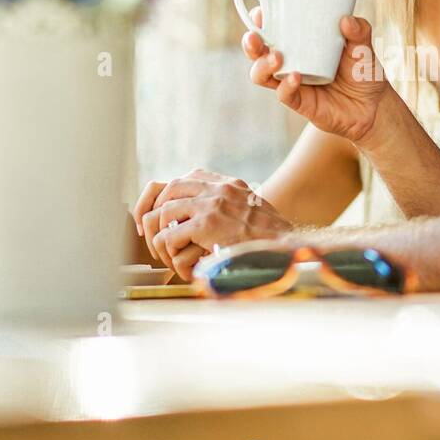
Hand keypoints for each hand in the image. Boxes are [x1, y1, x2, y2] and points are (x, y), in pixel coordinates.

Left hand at [130, 169, 291, 281]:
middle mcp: (218, 188)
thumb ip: (229, 207)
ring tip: (165, 252)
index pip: (185, 179)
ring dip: (160, 235)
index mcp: (227, 183)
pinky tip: (178, 261)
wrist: (287, 246)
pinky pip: (170, 235)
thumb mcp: (250, 211)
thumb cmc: (272, 237)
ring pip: (164, 212)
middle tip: (153, 234)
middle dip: (155, 212)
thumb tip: (205, 218)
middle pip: (169, 189)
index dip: (167, 197)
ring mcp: (211, 204)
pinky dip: (168, 249)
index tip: (161, 214)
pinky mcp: (207, 224)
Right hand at [242, 10, 388, 143]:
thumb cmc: (362, 71)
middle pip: (257, 52)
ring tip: (277, 56)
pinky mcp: (300, 102)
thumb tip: (346, 20)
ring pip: (262, 75)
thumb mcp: (364, 46)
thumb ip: (360, 31)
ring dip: (263, 64)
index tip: (260, 12)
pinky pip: (284, 95)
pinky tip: (295, 76)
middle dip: (250, 43)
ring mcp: (292, 83)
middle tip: (255, 36)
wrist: (374, 106)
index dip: (258, 20)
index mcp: (298, 43)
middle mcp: (289, 62)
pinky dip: (286, 86)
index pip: (270, 29)